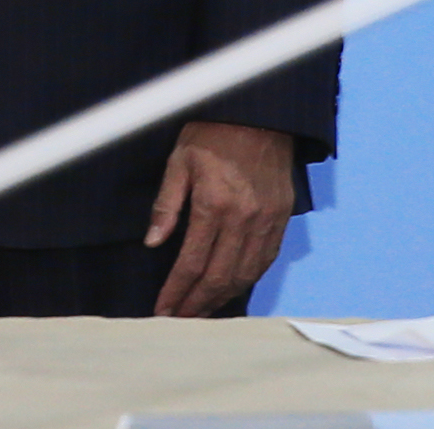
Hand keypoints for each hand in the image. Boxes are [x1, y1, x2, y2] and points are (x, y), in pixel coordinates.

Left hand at [147, 120, 294, 315]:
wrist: (258, 113)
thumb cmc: (212, 133)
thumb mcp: (178, 161)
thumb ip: (166, 204)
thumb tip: (152, 242)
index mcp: (213, 204)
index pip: (191, 263)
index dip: (176, 291)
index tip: (162, 310)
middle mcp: (243, 218)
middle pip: (218, 277)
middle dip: (196, 304)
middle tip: (179, 320)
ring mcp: (266, 220)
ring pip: (244, 274)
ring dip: (221, 298)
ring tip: (201, 311)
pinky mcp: (280, 218)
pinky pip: (265, 260)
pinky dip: (247, 280)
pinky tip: (232, 288)